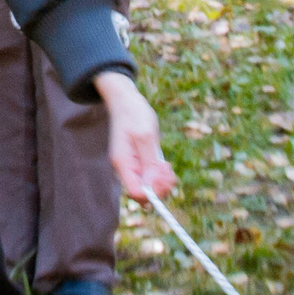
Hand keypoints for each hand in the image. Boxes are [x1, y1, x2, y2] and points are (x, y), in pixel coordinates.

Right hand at [93, 72, 175, 200]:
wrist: (126, 100)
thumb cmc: (134, 113)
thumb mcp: (146, 135)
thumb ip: (149, 161)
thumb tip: (153, 186)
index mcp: (123, 163)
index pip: (137, 193)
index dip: (154, 191)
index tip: (165, 175)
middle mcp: (125, 168)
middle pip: (142, 194)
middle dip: (160, 187)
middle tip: (170, 171)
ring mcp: (131, 166)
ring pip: (147, 187)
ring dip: (161, 182)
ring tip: (168, 167)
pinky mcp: (137, 162)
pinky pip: (149, 177)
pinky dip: (159, 175)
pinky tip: (164, 164)